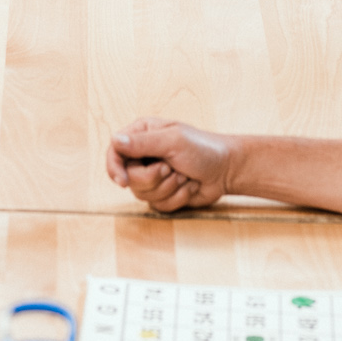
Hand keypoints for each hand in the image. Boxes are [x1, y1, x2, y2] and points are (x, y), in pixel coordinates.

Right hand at [106, 119, 237, 211]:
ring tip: (184, 175)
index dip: (114, 168)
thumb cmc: (203, 148)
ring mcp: (152, 176)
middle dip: (153, 178)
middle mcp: (144, 155)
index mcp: (142, 135)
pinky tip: (189, 186)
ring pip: (142, 194)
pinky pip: (158, 205)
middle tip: (171, 168)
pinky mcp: (162, 194)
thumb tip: (115, 140)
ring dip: (168, 187)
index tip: (122, 181)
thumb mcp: (173, 141)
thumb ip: (143, 142)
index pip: (115, 151)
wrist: (227, 170)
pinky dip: (177, 198)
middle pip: (129, 178)